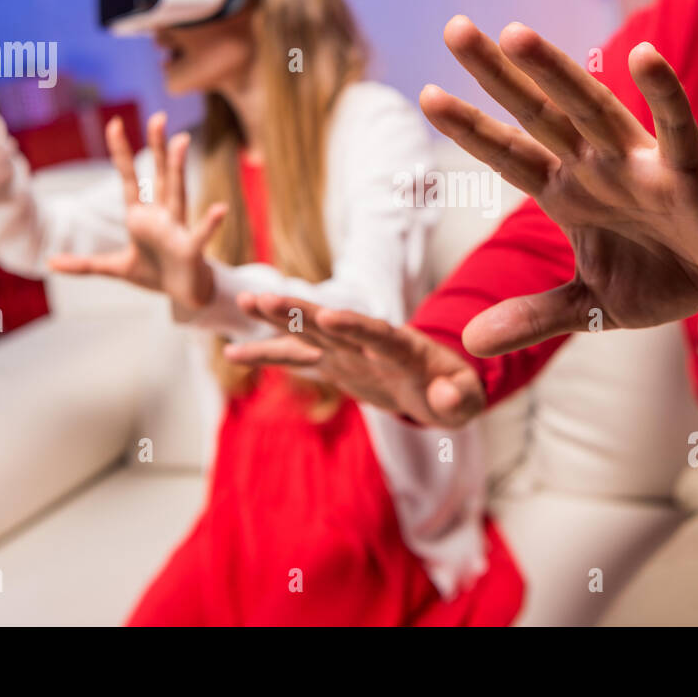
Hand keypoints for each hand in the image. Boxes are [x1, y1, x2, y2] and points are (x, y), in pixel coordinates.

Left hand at [48, 113, 226, 310]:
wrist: (185, 294)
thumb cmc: (155, 273)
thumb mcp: (115, 268)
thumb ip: (84, 265)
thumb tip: (50, 263)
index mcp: (141, 216)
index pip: (129, 178)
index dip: (121, 152)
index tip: (114, 123)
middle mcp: (162, 216)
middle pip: (159, 176)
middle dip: (156, 147)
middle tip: (157, 117)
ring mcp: (177, 230)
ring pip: (178, 194)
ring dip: (178, 168)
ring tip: (181, 140)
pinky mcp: (191, 250)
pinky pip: (201, 235)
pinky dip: (210, 223)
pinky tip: (220, 209)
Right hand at [224, 293, 485, 427]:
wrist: (437, 386)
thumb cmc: (454, 392)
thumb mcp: (465, 400)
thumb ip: (458, 397)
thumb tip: (444, 397)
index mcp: (405, 349)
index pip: (379, 336)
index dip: (355, 326)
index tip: (328, 315)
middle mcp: (370, 344)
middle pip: (332, 325)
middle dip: (300, 311)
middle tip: (264, 296)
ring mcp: (348, 351)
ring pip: (309, 332)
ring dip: (278, 318)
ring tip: (243, 301)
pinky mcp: (333, 363)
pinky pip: (297, 358)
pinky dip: (267, 355)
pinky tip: (232, 353)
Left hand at [427, 16, 697, 356]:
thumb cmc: (662, 274)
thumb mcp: (590, 307)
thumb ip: (533, 317)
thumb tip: (469, 344)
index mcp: (567, 193)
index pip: (509, 155)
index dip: (470, 129)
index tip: (426, 95)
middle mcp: (595, 167)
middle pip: (537, 114)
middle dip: (497, 75)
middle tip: (454, 28)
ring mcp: (640, 164)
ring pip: (592, 109)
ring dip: (556, 73)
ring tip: (515, 34)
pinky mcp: (689, 173)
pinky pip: (677, 129)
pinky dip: (663, 94)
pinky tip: (643, 55)